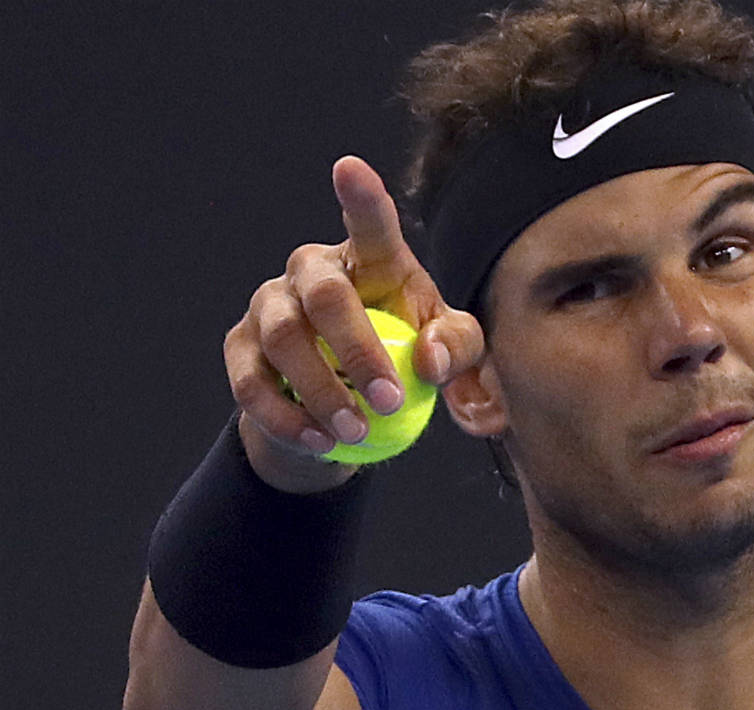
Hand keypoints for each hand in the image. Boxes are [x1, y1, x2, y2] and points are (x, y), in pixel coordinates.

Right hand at [223, 156, 483, 490]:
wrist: (347, 404)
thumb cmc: (408, 354)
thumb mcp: (450, 351)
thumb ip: (458, 346)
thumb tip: (429, 359)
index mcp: (369, 258)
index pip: (369, 224)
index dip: (359, 197)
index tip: (348, 168)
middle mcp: (311, 269)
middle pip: (326, 295)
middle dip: (358, 350)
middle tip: (390, 401)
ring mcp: (268, 304)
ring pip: (284, 340)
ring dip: (322, 391)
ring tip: (356, 432)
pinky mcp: (239, 347)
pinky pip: (251, 382)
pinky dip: (285, 416)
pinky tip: (318, 441)